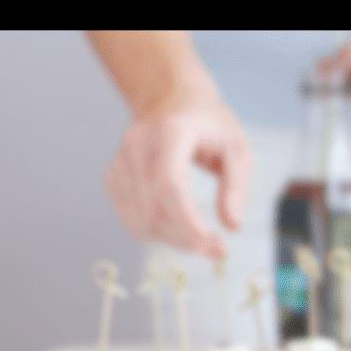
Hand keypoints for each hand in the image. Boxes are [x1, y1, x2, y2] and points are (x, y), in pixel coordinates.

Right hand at [105, 87, 251, 259]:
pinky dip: (156, 233)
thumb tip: (232, 226)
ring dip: (173, 240)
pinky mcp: (113, 178)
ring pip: (140, 219)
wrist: (170, 99)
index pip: (169, 184)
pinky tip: (180, 230)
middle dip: (186, 238)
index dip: (188, 221)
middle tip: (218, 251)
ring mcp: (120, 162)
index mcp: (170, 133)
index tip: (212, 244)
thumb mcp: (237, 148)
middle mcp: (137, 146)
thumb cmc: (210, 125)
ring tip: (203, 240)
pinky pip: (131, 218)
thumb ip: (235, 186)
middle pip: (154, 208)